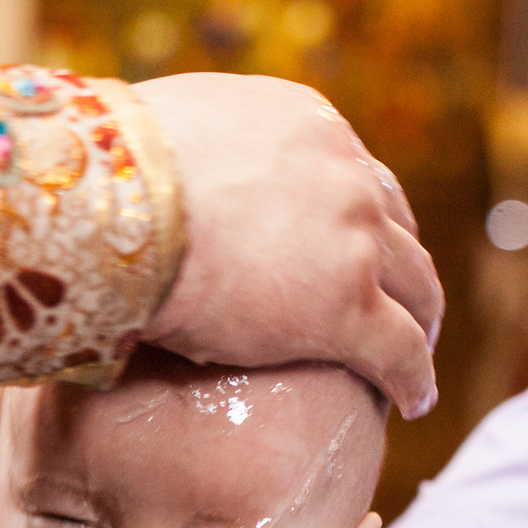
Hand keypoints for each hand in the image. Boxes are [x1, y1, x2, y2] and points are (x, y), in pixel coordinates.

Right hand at [132, 73, 443, 418]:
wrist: (113, 204)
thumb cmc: (108, 176)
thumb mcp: (165, 137)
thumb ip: (187, 155)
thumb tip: (148, 174)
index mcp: (303, 126)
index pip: (348, 173)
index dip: (355, 216)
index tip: (351, 244)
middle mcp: (344, 174)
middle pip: (393, 225)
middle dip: (399, 267)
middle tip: (398, 303)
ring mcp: (353, 240)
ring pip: (414, 287)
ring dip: (419, 323)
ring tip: (415, 356)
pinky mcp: (346, 307)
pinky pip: (399, 351)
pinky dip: (414, 377)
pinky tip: (413, 402)